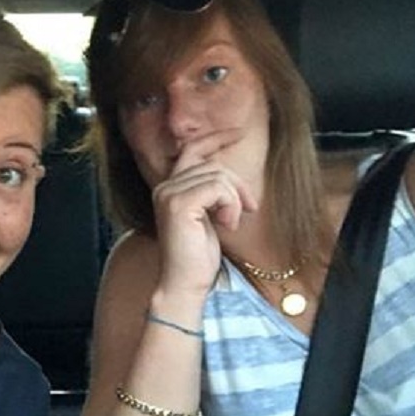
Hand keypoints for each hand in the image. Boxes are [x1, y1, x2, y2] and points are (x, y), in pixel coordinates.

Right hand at [152, 128, 257, 301]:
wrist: (184, 283)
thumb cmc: (197, 256)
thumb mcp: (207, 216)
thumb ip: (210, 192)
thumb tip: (227, 174)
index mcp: (168, 188)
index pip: (191, 150)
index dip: (215, 138)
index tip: (238, 132)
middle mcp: (164, 187)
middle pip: (212, 166)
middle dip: (238, 185)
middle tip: (250, 208)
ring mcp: (169, 194)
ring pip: (218, 176)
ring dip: (235, 199)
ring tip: (232, 222)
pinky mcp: (179, 204)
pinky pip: (218, 188)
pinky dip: (231, 205)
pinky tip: (228, 224)